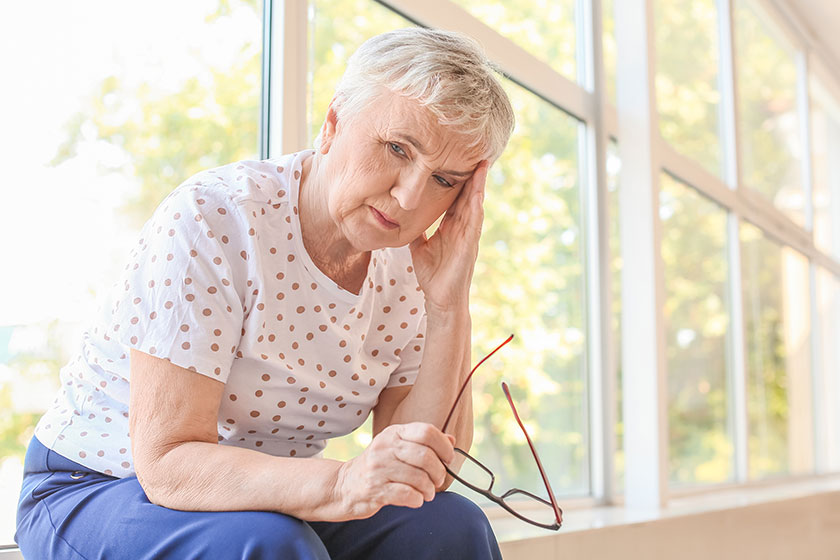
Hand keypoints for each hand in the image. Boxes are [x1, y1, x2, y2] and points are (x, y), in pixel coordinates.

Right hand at [334, 423, 455, 519]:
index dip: (444, 446)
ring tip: (427, 493)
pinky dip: (417, 499)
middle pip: (425, 456)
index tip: (448, 459)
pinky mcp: (375, 489)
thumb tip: (451, 440)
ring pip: (419, 478)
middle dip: (439, 472)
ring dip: (429, 489)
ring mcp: (378, 468)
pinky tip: (416, 499)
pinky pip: (407, 494)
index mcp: (394, 433)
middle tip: (438, 480)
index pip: (426, 432)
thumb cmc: (378, 466)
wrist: (343, 485)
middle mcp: (385, 447)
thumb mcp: (397, 448)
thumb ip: (424, 443)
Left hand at [409, 160, 488, 313]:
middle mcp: (462, 228)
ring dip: (479, 186)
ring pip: (475, 205)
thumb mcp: (420, 246)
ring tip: (483, 166)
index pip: (457, 197)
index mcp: (451, 226)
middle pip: (469, 196)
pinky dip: (476, 209)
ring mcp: (468, 236)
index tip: (459, 158)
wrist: (439, 298)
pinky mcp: (469, 247)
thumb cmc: (433, 274)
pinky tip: (478, 195)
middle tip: (478, 153)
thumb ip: (417, 229)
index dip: (459, 179)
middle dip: (474, 175)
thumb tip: (405, 215)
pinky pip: (474, 224)